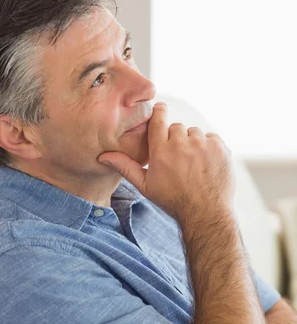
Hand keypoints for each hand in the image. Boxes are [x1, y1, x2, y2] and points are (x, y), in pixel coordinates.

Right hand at [98, 102, 234, 224]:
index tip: (160, 110)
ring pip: (194, 133)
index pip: (158, 119)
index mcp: (161, 151)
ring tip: (193, 165)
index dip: (159, 112)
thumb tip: (103, 156)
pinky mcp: (219, 148)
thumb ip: (126, 167)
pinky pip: (211, 139)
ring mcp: (202, 145)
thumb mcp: (145, 186)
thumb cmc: (172, 201)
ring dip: (193, 144)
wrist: (205, 213)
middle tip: (178, 160)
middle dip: (176, 139)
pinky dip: (209, 148)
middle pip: (177, 128)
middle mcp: (181, 144)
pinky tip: (205, 165)